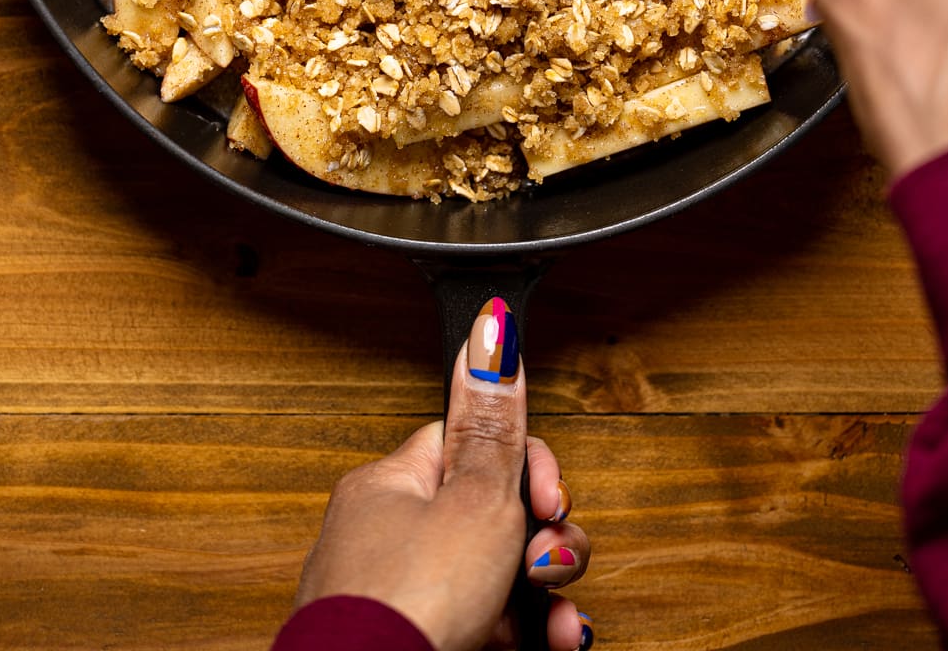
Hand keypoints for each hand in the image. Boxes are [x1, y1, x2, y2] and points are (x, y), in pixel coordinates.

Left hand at [292, 297, 591, 650]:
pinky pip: (488, 628)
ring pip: (498, 580)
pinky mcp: (422, 648)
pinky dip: (528, 635)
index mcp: (391, 489)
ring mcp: (405, 602)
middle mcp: (391, 543)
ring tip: (557, 615)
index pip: (471, 450)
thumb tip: (490, 328)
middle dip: (543, 540)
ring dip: (545, 596)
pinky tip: (553, 641)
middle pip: (494, 519)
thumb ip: (494, 424)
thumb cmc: (408, 604)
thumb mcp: (474, 500)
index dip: (523, 469)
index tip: (550, 495)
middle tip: (547, 559)